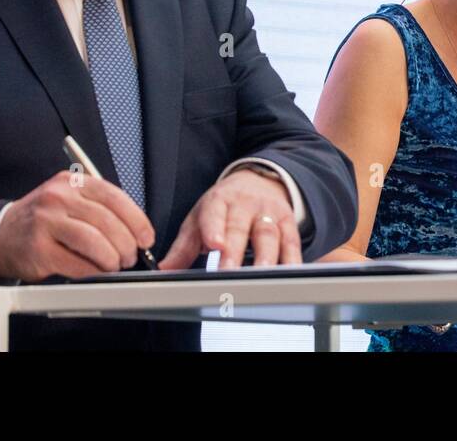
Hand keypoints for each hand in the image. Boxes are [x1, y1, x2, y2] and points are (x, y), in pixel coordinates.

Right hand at [0, 170, 155, 281]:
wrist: (2, 235)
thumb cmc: (43, 221)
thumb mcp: (69, 201)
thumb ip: (98, 208)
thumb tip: (135, 231)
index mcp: (72, 183)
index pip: (113, 196)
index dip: (136, 219)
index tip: (146, 237)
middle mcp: (58, 197)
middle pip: (106, 220)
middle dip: (126, 243)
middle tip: (131, 256)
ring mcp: (46, 221)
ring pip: (93, 240)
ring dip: (111, 258)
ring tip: (115, 265)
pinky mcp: (38, 248)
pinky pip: (75, 262)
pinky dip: (92, 271)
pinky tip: (96, 273)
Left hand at [157, 168, 300, 269]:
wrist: (258, 182)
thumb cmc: (224, 207)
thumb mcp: (199, 219)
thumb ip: (182, 247)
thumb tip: (163, 270)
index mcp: (218, 201)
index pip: (214, 213)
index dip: (214, 228)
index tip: (213, 244)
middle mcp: (245, 204)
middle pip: (240, 227)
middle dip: (236, 251)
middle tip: (230, 271)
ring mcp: (268, 212)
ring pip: (269, 233)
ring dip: (266, 256)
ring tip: (262, 275)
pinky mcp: (288, 222)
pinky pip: (292, 241)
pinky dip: (292, 258)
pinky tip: (290, 273)